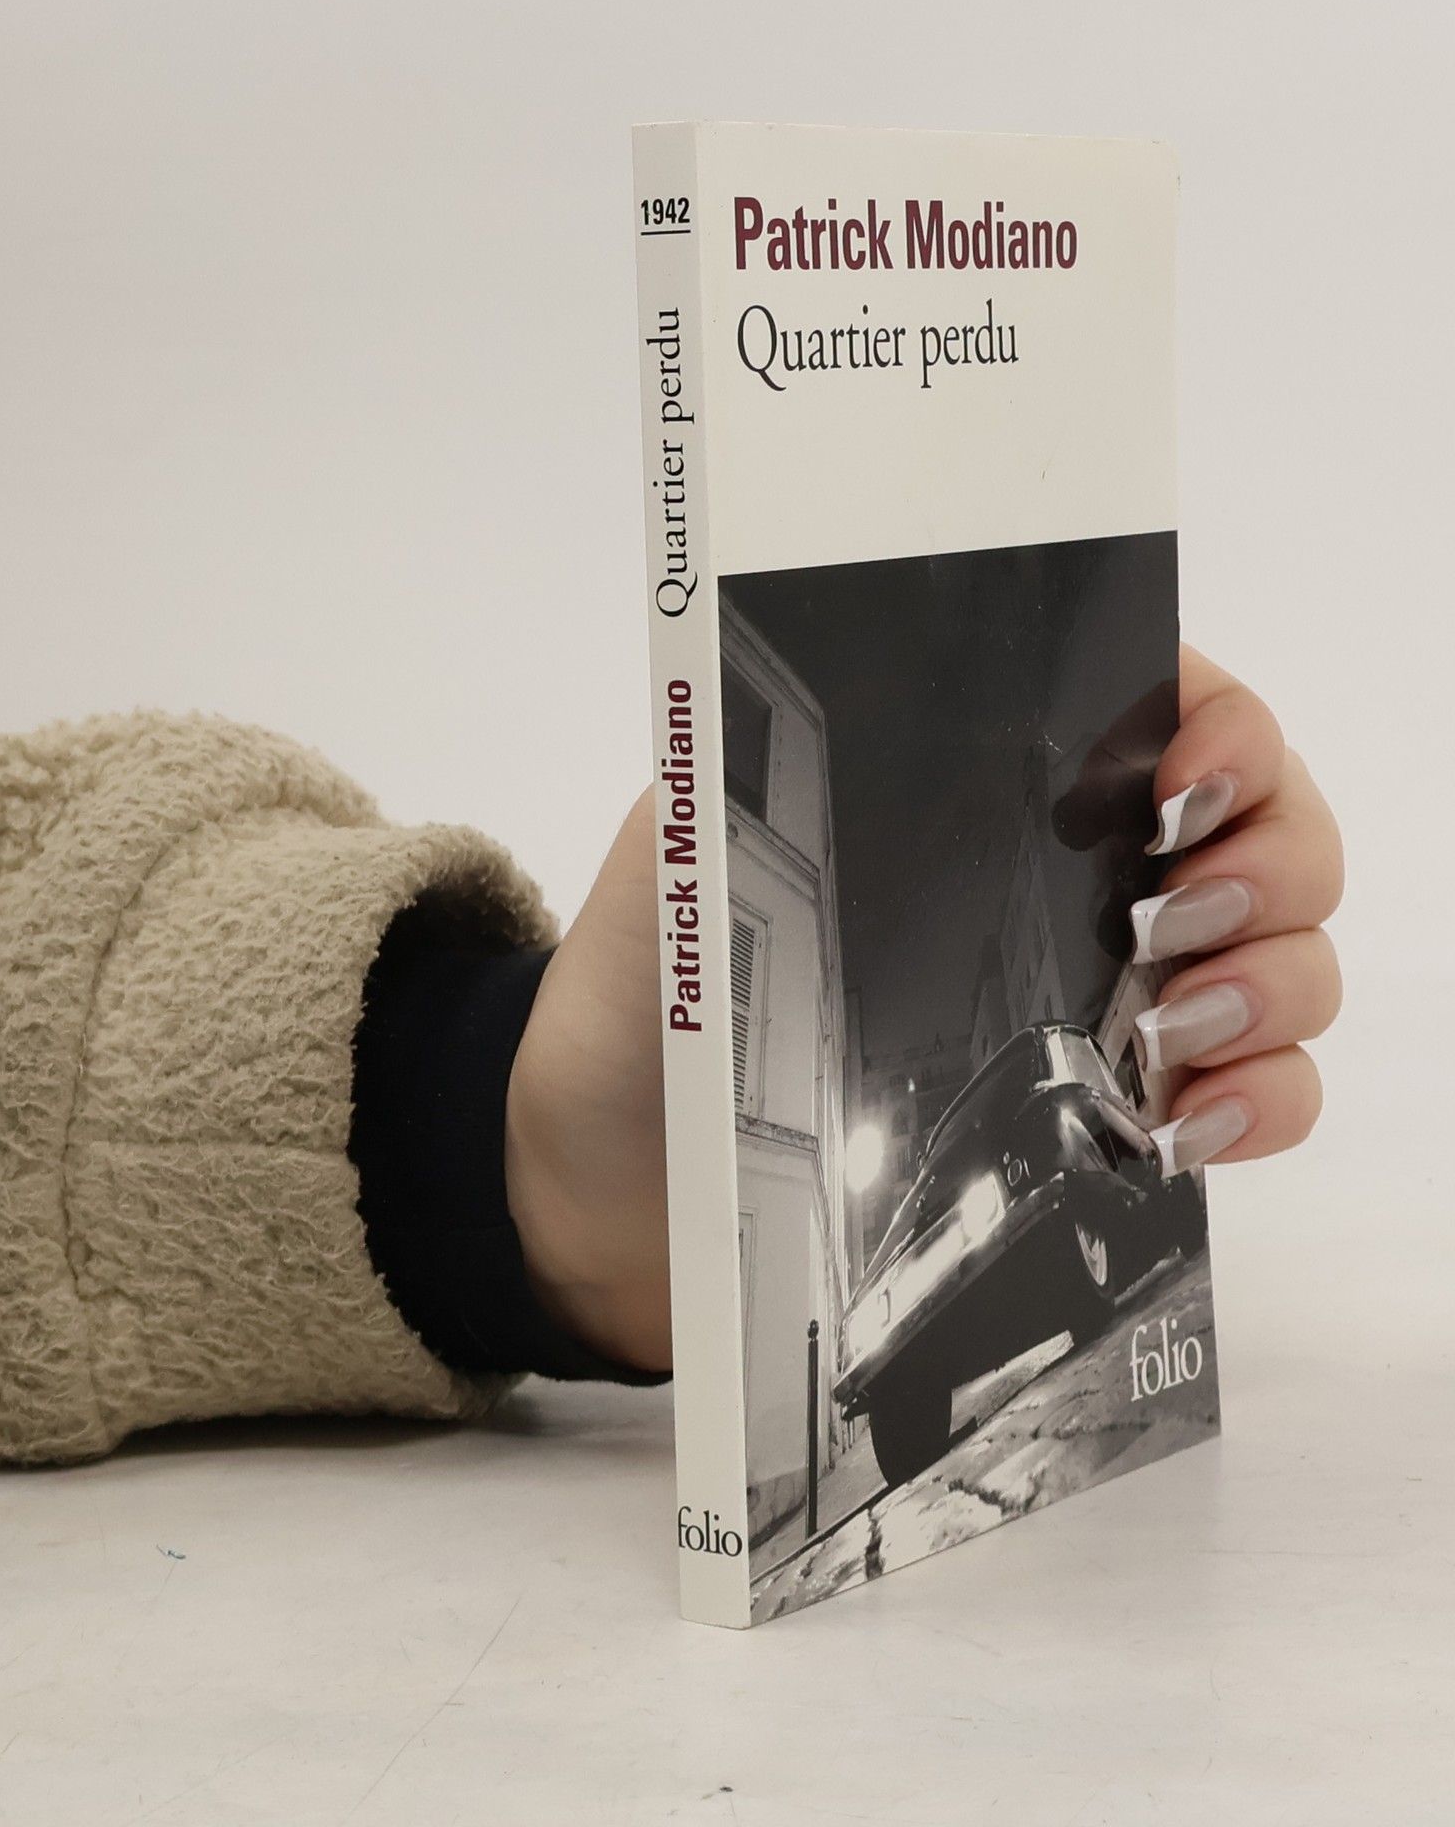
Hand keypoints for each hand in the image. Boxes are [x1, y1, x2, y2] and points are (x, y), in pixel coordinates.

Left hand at [503, 646, 1345, 1370]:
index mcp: (967, 783)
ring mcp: (1090, 1001)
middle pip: (1258, 830)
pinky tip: (1186, 1125)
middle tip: (1187, 920)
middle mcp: (1056, 878)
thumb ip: (777, 772)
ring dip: (1278, 984)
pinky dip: (1259, 1103)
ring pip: (1281, 961)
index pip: (1154, 704)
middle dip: (1271, 858)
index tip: (1191, 776)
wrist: (601, 1179)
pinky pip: (1249, 1098)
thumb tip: (883, 706)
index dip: (1218, 722)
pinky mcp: (1095, 1124)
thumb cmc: (640, 996)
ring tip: (1179, 1030)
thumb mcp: (690, 851)